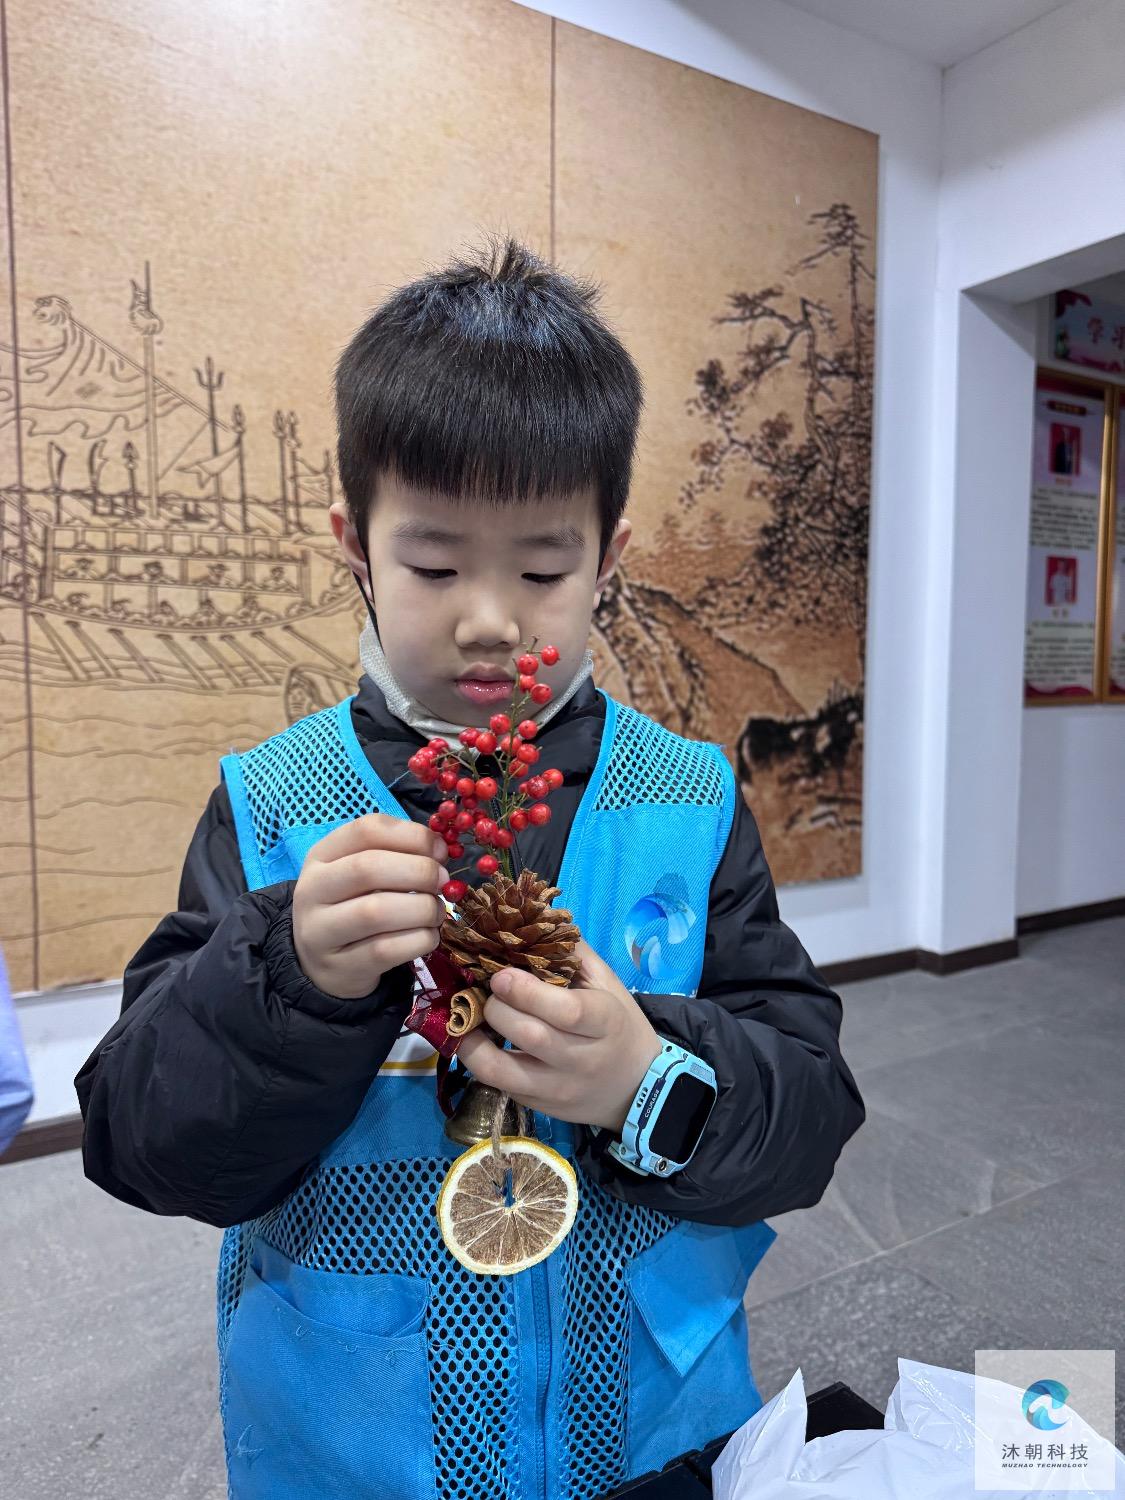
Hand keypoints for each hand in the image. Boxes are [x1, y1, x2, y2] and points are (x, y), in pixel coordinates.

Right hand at [292, 813, 449, 998]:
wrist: (322, 964)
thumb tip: (440, 851)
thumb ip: (395, 855)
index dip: (412, 836)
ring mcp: (320, 931)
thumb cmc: (352, 906)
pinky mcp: (339, 968)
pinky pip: (386, 950)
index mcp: (321, 855)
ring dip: (422, 908)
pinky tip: (428, 936)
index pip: (366, 830)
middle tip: (443, 882)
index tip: (440, 851)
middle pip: (369, 868)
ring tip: (436, 911)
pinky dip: (419, 939)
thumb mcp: (360, 873)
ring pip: (376, 912)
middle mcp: (312, 890)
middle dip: (420, 871)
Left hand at [455, 939, 661, 1133]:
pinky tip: (477, 1042)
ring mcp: (560, 1089)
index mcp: (604, 1022)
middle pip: (529, 1035)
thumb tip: (530, 919)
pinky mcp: (541, 1108)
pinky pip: (500, 1087)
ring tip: (466, 1020)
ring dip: (473, 1042)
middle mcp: (582, 1060)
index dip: (526, 991)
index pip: (565, 1011)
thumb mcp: (607, 983)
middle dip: (496, 1008)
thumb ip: (571, 952)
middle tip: (487, 993)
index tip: (500, 974)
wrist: (637, 1085)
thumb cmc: (618, 1024)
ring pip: (504, 1071)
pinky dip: (480, 1062)